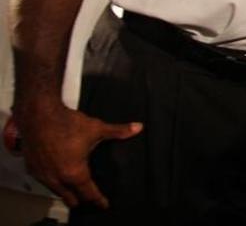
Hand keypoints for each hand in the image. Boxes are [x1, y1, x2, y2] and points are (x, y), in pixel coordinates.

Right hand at [16, 102, 142, 208]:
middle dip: (81, 199)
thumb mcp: (96, 128)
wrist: (39, 116)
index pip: (88, 193)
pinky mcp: (32, 169)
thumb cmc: (67, 123)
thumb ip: (118, 131)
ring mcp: (42, 175)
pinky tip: (57, 177)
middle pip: (70, 198)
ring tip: (74, 190)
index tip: (104, 205)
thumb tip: (138, 128)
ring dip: (66, 192)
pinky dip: (53, 182)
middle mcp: (57, 178)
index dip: (98, 200)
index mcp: (74, 173)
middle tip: (90, 199)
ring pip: (56, 191)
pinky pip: (44, 182)